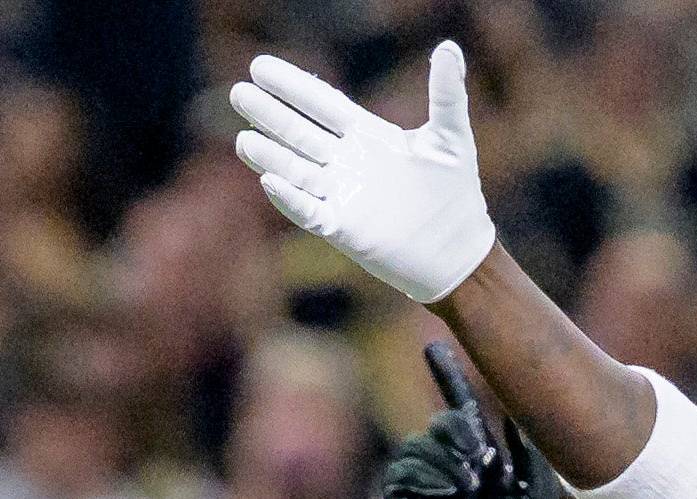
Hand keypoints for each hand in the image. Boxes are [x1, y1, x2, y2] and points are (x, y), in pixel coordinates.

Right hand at [231, 42, 496, 304]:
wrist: (458, 252)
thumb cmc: (455, 194)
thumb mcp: (451, 138)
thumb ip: (446, 94)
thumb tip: (449, 47)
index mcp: (366, 136)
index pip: (321, 104)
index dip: (292, 85)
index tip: (259, 66)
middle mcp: (346, 163)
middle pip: (299, 133)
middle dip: (269, 114)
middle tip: (237, 93)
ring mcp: (341, 196)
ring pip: (296, 171)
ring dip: (269, 156)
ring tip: (242, 139)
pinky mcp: (342, 229)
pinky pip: (309, 211)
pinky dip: (290, 198)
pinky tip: (269, 182)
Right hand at [386, 344, 558, 498]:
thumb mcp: (537, 489)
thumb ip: (526, 448)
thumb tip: (509, 410)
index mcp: (480, 459)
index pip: (459, 410)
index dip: (446, 377)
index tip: (433, 348)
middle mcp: (451, 468)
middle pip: (440, 423)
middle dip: (458, 432)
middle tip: (480, 462)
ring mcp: (427, 488)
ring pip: (419, 444)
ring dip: (446, 459)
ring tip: (469, 488)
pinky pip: (402, 472)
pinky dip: (427, 475)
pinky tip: (450, 493)